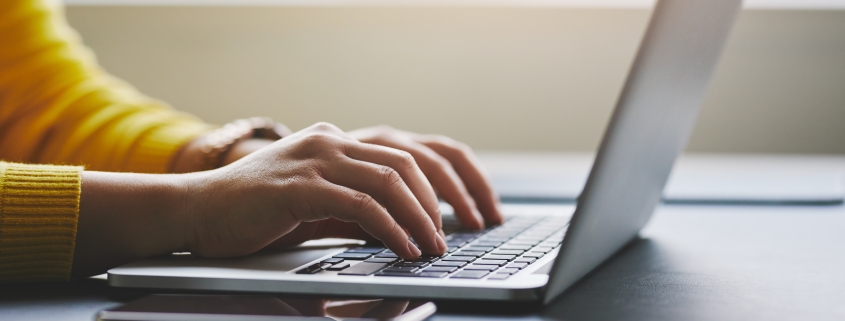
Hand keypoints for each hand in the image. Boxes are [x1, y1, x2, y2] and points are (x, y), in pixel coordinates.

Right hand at [183, 123, 446, 258]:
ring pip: (389, 182)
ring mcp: (313, 160)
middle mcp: (328, 141)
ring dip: (419, 218)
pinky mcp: (300, 187)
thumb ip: (354, 211)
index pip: (401, 155)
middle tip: (444, 238)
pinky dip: (390, 229)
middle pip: (405, 164)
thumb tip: (398, 229)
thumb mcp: (315, 206)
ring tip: (431, 247)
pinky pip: (361, 206)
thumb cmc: (251, 211)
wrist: (194, 211)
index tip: (449, 218)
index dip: (433, 187)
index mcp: (333, 140)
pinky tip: (403, 248)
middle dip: (435, 203)